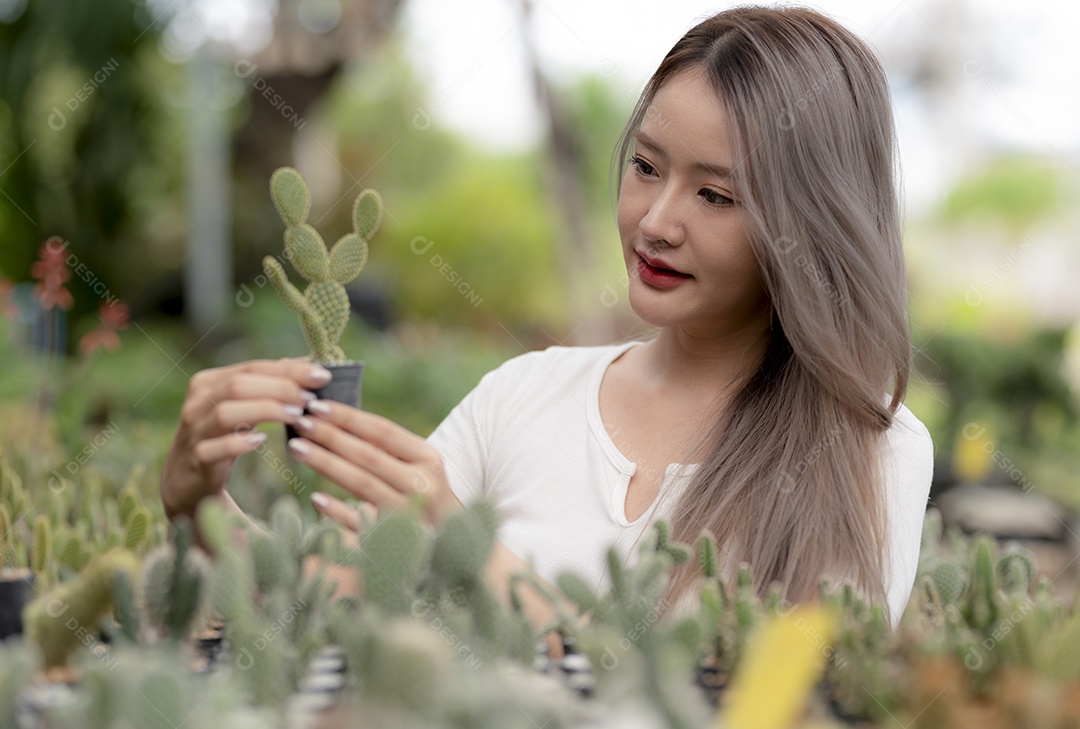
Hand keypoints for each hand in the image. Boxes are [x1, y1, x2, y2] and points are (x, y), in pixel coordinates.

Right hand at [160, 358, 333, 519]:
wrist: (186, 480)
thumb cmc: (222, 436)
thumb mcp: (241, 406)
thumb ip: (267, 384)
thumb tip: (305, 363)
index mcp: (209, 383)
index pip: (252, 368)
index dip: (288, 370)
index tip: (322, 375)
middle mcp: (198, 402)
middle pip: (239, 385)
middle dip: (280, 388)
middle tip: (309, 400)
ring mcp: (194, 431)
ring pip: (226, 412)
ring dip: (265, 410)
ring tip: (295, 416)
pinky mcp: (196, 459)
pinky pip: (215, 448)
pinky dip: (239, 442)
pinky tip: (261, 440)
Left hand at [285, 400, 461, 524]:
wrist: (454, 545)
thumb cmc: (425, 497)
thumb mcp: (419, 467)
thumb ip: (388, 448)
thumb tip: (335, 419)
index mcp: (429, 459)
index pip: (383, 431)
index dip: (348, 417)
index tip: (317, 405)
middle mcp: (423, 484)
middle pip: (368, 455)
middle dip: (330, 436)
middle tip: (300, 422)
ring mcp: (410, 513)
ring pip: (361, 483)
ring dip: (326, 463)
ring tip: (296, 447)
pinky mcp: (396, 540)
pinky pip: (361, 523)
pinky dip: (338, 511)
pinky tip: (316, 498)